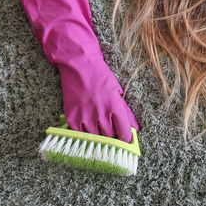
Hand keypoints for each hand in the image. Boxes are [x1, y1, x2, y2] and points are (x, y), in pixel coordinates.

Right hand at [21, 0, 138, 141]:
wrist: (78, 64)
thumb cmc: (100, 76)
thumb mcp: (117, 91)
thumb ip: (125, 111)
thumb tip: (133, 127)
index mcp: (115, 105)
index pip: (124, 133)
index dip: (126, 140)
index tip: (126, 141)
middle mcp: (100, 113)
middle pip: (109, 137)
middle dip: (112, 138)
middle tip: (113, 135)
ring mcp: (85, 116)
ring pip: (95, 139)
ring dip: (98, 137)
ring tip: (100, 132)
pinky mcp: (72, 117)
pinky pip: (79, 135)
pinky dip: (84, 135)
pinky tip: (87, 129)